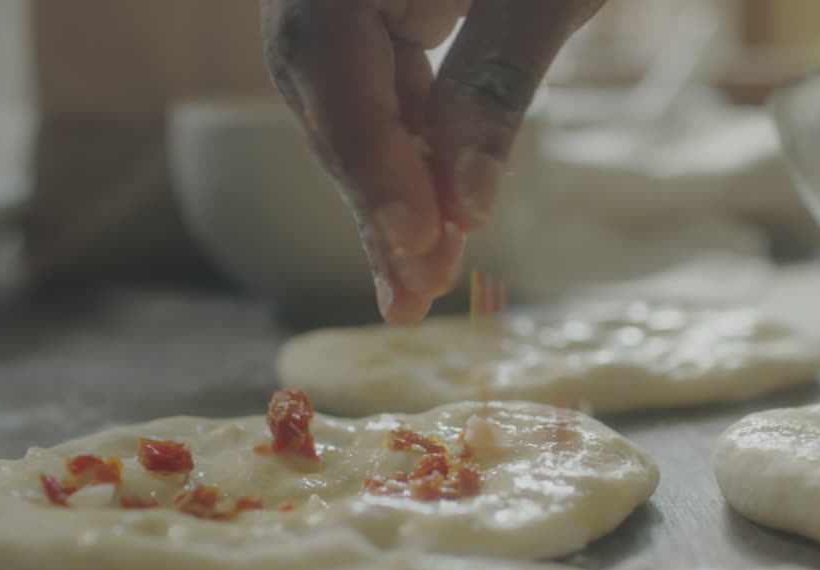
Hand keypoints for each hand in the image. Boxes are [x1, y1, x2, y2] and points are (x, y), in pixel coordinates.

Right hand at [262, 0, 604, 323]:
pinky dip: (406, 150)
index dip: (369, 157)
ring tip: (421, 275)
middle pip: (326, 90)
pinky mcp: (374, 6)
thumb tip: (462, 203)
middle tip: (413, 291)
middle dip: (376, 194)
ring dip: (389, 188)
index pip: (331, 55)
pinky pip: (375, 84)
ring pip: (345, 100)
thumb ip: (493, 85)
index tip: (418, 237)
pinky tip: (429, 214)